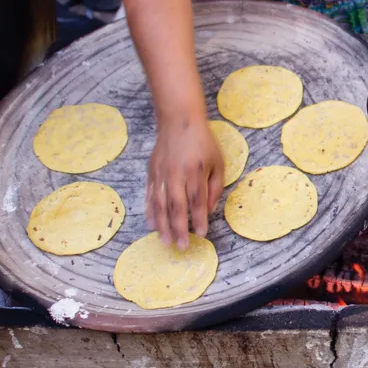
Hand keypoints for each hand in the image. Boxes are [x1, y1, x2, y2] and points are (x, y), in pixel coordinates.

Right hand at [146, 116, 224, 248]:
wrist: (179, 121)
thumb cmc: (203, 143)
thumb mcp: (218, 162)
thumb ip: (214, 187)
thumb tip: (208, 210)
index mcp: (196, 170)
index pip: (197, 200)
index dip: (199, 219)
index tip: (202, 234)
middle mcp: (176, 173)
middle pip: (177, 206)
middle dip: (179, 228)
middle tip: (182, 246)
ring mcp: (161, 173)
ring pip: (160, 204)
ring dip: (163, 225)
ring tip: (166, 242)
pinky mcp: (151, 172)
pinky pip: (150, 195)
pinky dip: (150, 211)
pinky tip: (152, 224)